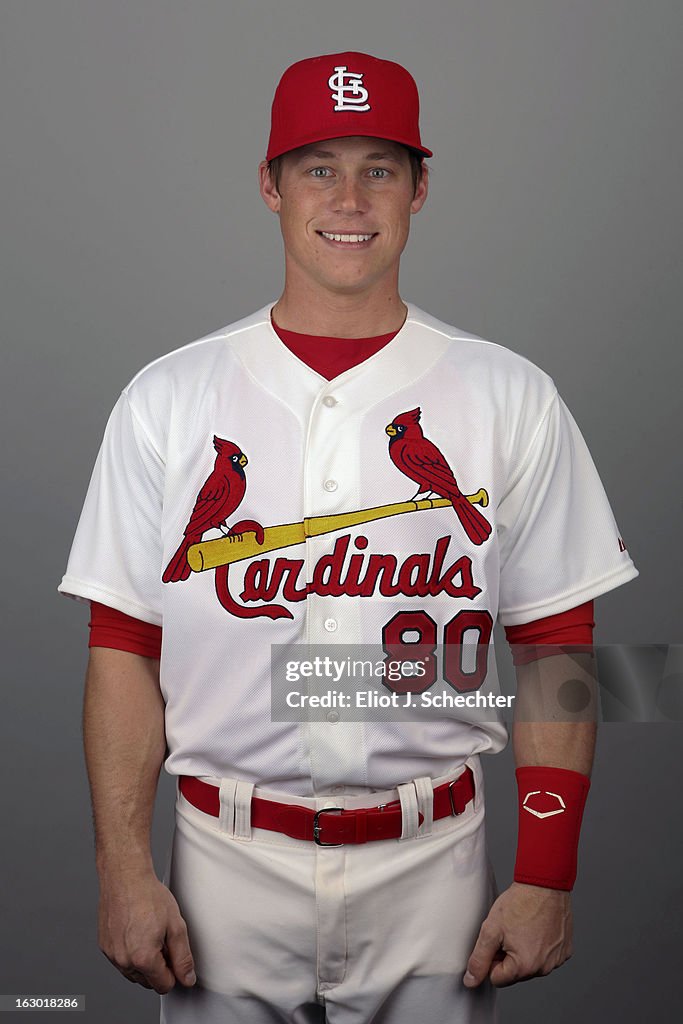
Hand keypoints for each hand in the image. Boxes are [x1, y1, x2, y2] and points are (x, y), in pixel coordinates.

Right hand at [97, 871, 196, 993]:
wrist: (125, 877)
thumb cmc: (148, 896)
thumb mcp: (176, 926)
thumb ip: (183, 957)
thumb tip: (187, 978)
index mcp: (143, 959)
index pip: (164, 985)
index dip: (174, 972)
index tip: (175, 955)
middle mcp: (123, 961)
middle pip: (148, 982)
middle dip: (159, 967)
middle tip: (163, 940)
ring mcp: (111, 954)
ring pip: (133, 973)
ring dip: (144, 962)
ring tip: (150, 933)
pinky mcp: (104, 946)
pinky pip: (121, 960)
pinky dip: (130, 953)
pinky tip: (136, 931)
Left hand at [463, 882, 572, 987]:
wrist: (544, 883)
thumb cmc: (519, 903)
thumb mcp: (491, 930)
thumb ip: (479, 959)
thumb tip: (471, 981)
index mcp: (524, 966)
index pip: (497, 978)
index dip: (491, 959)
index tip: (496, 940)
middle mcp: (544, 968)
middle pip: (515, 973)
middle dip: (508, 956)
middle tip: (509, 931)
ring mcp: (556, 960)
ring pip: (531, 965)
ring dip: (524, 951)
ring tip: (523, 927)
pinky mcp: (565, 950)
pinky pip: (546, 956)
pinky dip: (540, 945)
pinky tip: (537, 927)